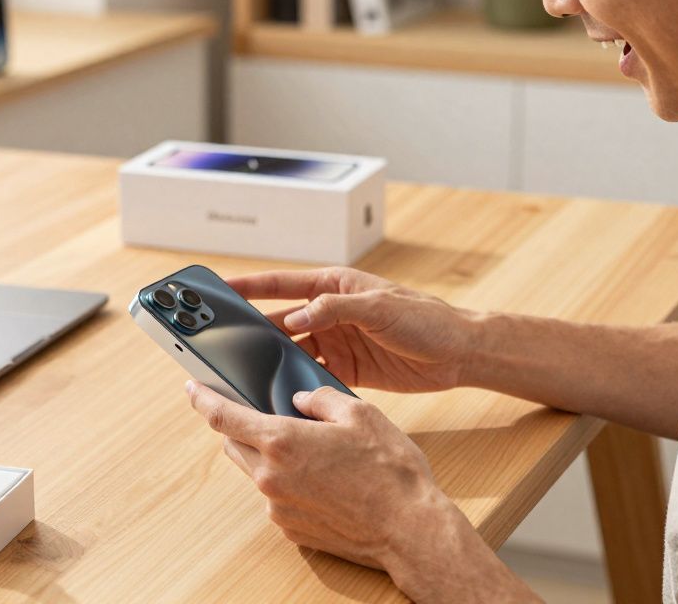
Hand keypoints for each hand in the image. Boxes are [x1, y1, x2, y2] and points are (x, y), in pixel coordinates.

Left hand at [186, 382, 536, 601]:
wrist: (409, 529)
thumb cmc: (391, 471)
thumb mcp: (360, 414)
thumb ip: (320, 399)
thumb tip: (300, 399)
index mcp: (282, 441)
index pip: (223, 417)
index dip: (203, 399)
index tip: (192, 388)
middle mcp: (271, 476)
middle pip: (234, 444)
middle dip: (240, 426)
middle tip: (261, 414)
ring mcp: (278, 506)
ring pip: (256, 471)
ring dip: (269, 456)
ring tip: (309, 450)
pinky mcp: (290, 529)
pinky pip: (276, 496)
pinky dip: (287, 482)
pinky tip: (321, 480)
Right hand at [228, 267, 478, 392]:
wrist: (459, 353)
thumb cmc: (425, 319)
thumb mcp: (380, 307)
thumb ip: (335, 309)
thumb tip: (296, 319)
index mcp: (333, 287)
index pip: (281, 284)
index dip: (248, 287)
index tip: (218, 290)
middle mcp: (329, 313)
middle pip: (279, 321)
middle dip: (251, 330)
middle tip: (221, 341)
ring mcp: (336, 342)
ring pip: (292, 351)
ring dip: (272, 361)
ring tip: (245, 373)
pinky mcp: (346, 370)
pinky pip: (312, 376)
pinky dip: (296, 384)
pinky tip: (280, 394)